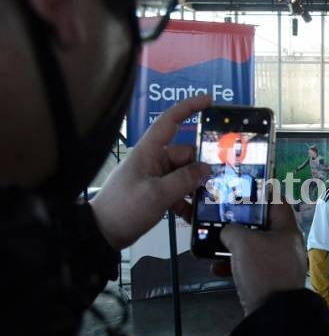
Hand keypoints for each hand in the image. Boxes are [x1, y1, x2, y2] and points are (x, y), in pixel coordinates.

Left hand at [91, 96, 211, 248]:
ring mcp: (155, 178)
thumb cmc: (125, 208)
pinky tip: (192, 216)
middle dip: (201, 167)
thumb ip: (184, 180)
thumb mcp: (157, 194)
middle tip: (220, 181)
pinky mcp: (156, 194)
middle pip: (185, 155)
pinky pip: (178, 192)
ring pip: (185, 175)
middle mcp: (154, 160)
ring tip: (209, 202)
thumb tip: (206, 169)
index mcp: (150, 151)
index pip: (170, 121)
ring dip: (196, 188)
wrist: (100, 234)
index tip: (210, 101)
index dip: (189, 107)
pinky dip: (186, 202)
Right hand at [213, 197, 306, 315]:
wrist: (272, 313)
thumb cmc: (263, 269)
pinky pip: (249, 267)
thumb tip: (228, 232)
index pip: (276, 201)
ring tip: (213, 241)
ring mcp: (277, 263)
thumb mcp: (243, 242)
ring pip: (252, 246)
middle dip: (239, 221)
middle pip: (261, 224)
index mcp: (286, 229)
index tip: (241, 188)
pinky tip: (217, 269)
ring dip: (232, 245)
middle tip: (221, 215)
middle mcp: (285, 243)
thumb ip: (231, 229)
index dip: (259, 192)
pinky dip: (233, 266)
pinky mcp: (268, 280)